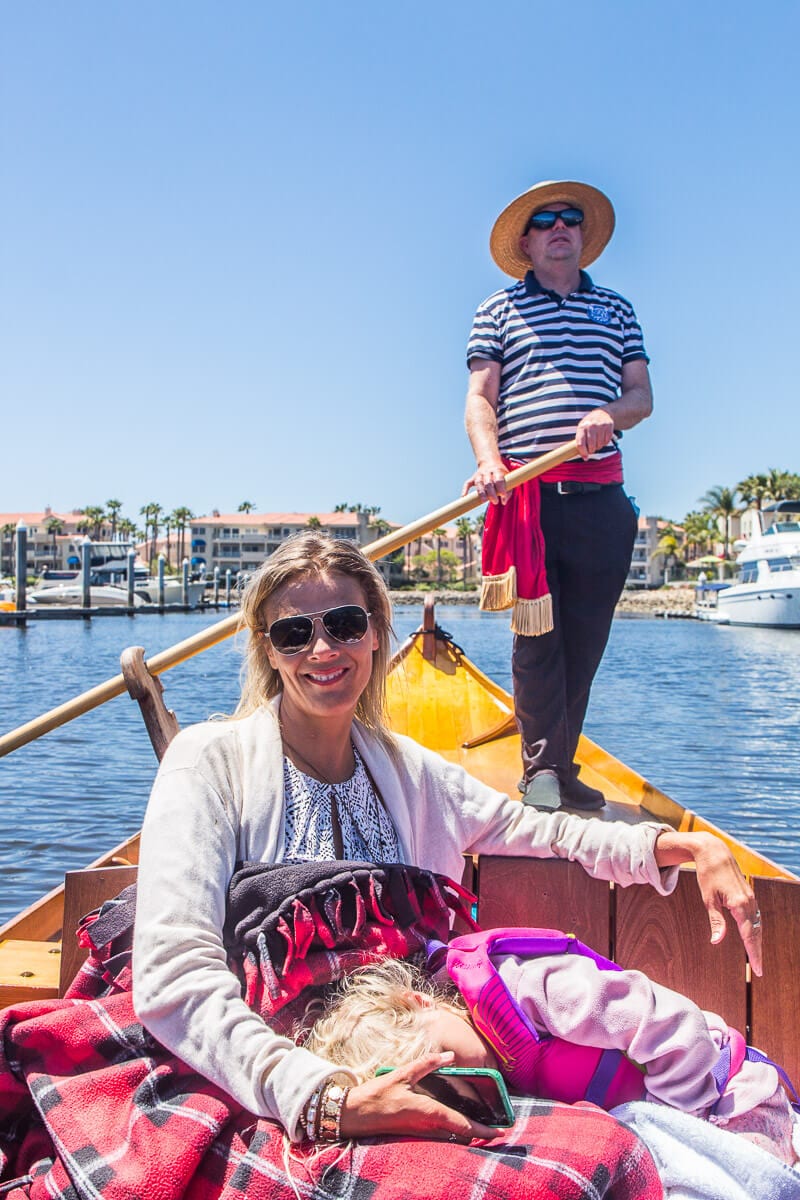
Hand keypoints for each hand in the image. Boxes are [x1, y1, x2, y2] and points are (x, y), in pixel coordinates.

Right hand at [338, 1051, 500, 1142]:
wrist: (355, 1115)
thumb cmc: (378, 1095)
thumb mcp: (403, 1074)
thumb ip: (427, 1064)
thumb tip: (450, 1056)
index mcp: (428, 1112)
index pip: (462, 1124)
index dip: (482, 1130)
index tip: (500, 1132)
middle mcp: (428, 1127)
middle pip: (461, 1134)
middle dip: (480, 1133)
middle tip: (498, 1128)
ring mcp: (422, 1132)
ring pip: (452, 1135)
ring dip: (468, 1132)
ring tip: (485, 1125)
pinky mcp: (416, 1132)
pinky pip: (441, 1134)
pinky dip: (454, 1130)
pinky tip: (459, 1122)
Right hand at [462, 459, 508, 505]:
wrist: (490, 461)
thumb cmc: (500, 474)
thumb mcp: (507, 478)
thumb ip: (508, 491)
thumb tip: (504, 502)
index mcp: (497, 471)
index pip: (499, 480)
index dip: (501, 488)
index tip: (503, 496)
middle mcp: (487, 472)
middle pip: (488, 483)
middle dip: (491, 493)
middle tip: (495, 502)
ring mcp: (479, 475)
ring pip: (479, 483)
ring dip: (481, 493)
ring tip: (484, 501)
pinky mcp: (473, 478)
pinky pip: (467, 483)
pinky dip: (465, 490)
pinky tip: (463, 497)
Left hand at [575, 410, 614, 458]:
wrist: (602, 413)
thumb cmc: (589, 425)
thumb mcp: (582, 430)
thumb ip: (581, 442)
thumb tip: (585, 458)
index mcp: (582, 427)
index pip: (581, 444)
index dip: (583, 453)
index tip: (586, 457)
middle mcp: (591, 425)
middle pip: (591, 446)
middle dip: (592, 450)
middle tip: (592, 449)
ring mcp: (600, 425)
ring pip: (600, 444)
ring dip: (598, 446)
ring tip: (597, 442)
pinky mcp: (609, 426)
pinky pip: (607, 441)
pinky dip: (605, 443)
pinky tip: (602, 438)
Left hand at [691, 834, 762, 975]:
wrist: (714, 852)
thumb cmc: (708, 875)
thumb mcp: (708, 899)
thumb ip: (716, 921)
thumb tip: (717, 941)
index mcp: (739, 904)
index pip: (749, 935)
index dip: (754, 954)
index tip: (757, 969)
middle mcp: (749, 902)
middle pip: (756, 933)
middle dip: (757, 952)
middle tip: (758, 970)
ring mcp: (750, 898)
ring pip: (757, 925)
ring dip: (757, 941)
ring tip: (756, 958)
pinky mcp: (748, 895)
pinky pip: (755, 917)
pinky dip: (755, 929)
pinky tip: (752, 937)